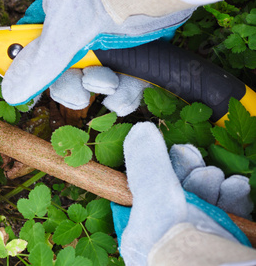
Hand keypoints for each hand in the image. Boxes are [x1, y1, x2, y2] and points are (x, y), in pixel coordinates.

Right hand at [1, 0, 254, 106]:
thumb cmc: (104, 2)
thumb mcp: (63, 35)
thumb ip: (38, 65)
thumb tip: (11, 92)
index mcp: (56, 16)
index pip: (34, 45)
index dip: (31, 69)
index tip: (31, 91)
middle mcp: (80, 30)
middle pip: (64, 71)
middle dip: (72, 86)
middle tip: (78, 95)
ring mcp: (107, 42)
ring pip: (94, 79)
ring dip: (99, 88)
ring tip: (109, 82)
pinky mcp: (134, 54)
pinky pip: (122, 84)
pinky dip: (123, 94)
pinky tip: (123, 93)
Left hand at [112, 122, 252, 264]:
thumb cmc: (175, 242)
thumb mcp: (155, 197)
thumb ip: (147, 165)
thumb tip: (139, 131)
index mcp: (142, 233)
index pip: (148, 193)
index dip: (164, 168)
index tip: (179, 151)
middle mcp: (166, 238)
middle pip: (179, 195)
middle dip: (192, 174)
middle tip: (197, 162)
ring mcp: (194, 241)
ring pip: (205, 202)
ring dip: (212, 183)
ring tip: (215, 176)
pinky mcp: (220, 243)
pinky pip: (227, 216)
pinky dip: (233, 198)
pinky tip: (236, 186)